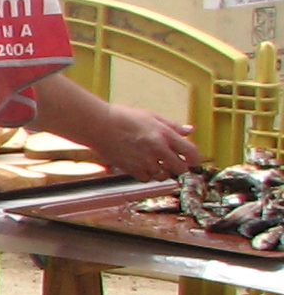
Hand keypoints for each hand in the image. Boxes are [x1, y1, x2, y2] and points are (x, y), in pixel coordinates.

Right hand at [88, 104, 202, 182]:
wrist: (99, 125)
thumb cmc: (123, 118)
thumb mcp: (152, 116)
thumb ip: (173, 126)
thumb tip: (189, 130)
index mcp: (165, 134)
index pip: (191, 152)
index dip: (195, 159)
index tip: (193, 161)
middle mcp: (157, 149)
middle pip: (180, 168)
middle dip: (179, 167)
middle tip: (173, 162)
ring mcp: (144, 160)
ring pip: (163, 176)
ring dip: (162, 171)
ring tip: (155, 163)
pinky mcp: (131, 168)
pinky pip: (146, 178)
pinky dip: (147, 174)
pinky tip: (142, 165)